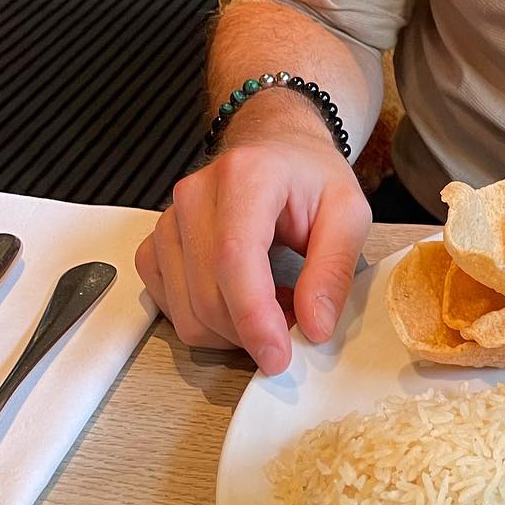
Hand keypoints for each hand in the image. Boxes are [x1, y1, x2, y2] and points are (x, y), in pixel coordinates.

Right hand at [135, 123, 369, 374]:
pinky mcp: (156, 245)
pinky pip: (169, 307)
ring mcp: (168, 220)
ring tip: (274, 303)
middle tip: (295, 321)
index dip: (253, 317)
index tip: (279, 357)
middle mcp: (196, 195)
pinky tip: (240, 301)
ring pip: (186, 311)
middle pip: (207, 294)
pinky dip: (206, 322)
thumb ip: (334, 268)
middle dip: (251, 331)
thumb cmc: (310, 177)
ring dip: (232, 330)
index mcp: (246, 176)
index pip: (234, 259)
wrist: (274, 147)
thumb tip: (315, 327)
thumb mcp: (348, 211)